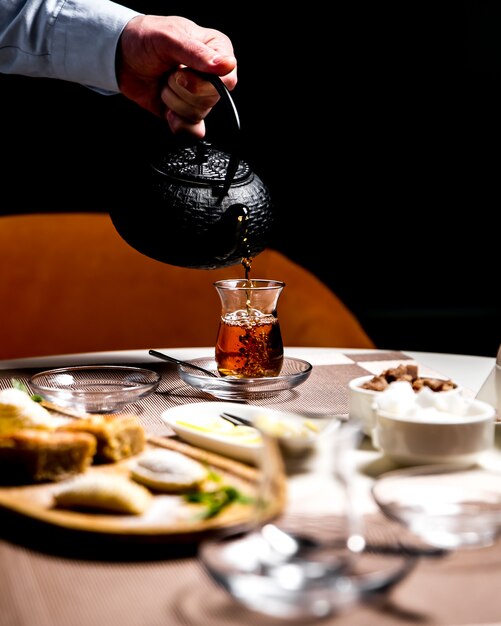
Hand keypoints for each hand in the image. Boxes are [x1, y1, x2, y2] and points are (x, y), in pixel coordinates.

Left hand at [117, 15, 236, 136]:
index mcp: (217, 51)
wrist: (122, 57)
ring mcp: (200, 96)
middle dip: (182, 90)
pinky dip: (177, 123)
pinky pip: (192, 131)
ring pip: (197, 114)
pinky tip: (167, 109)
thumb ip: (198, 53)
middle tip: (170, 73)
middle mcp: (212, 76)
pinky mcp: (187, 113)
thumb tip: (227, 65)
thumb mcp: (170, 38)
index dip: (203, 82)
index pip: (227, 79)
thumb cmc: (146, 39)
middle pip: (210, 100)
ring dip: (173, 101)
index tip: (182, 72)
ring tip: (165, 83)